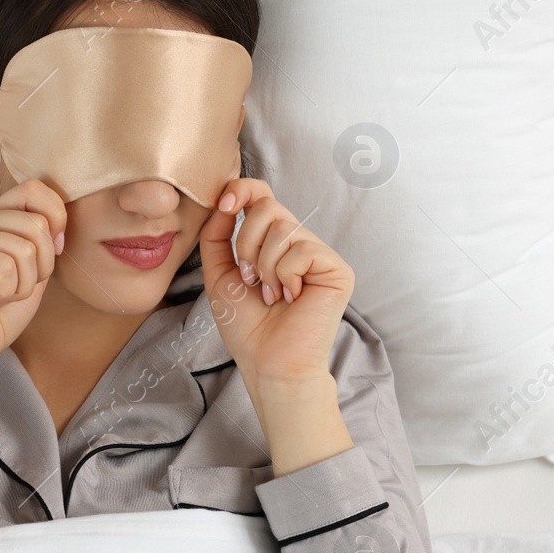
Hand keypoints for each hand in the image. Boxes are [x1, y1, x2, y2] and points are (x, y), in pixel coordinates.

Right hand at [0, 178, 65, 382]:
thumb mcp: (32, 270)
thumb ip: (43, 240)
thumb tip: (58, 221)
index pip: (34, 190)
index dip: (54, 222)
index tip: (43, 260)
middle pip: (35, 223)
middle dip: (39, 266)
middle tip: (11, 287)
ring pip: (24, 247)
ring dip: (21, 283)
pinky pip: (6, 266)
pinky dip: (7, 291)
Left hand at [197, 178, 353, 392]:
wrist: (268, 363)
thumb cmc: (247, 327)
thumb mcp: (220, 275)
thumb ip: (216, 236)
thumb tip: (223, 201)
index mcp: (272, 243)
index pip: (262, 196)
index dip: (243, 190)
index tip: (224, 203)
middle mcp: (298, 243)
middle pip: (269, 206)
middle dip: (246, 242)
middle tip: (250, 279)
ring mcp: (319, 255)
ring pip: (283, 227)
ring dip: (264, 265)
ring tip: (272, 295)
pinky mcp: (336, 269)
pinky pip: (302, 249)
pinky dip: (285, 275)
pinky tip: (291, 298)